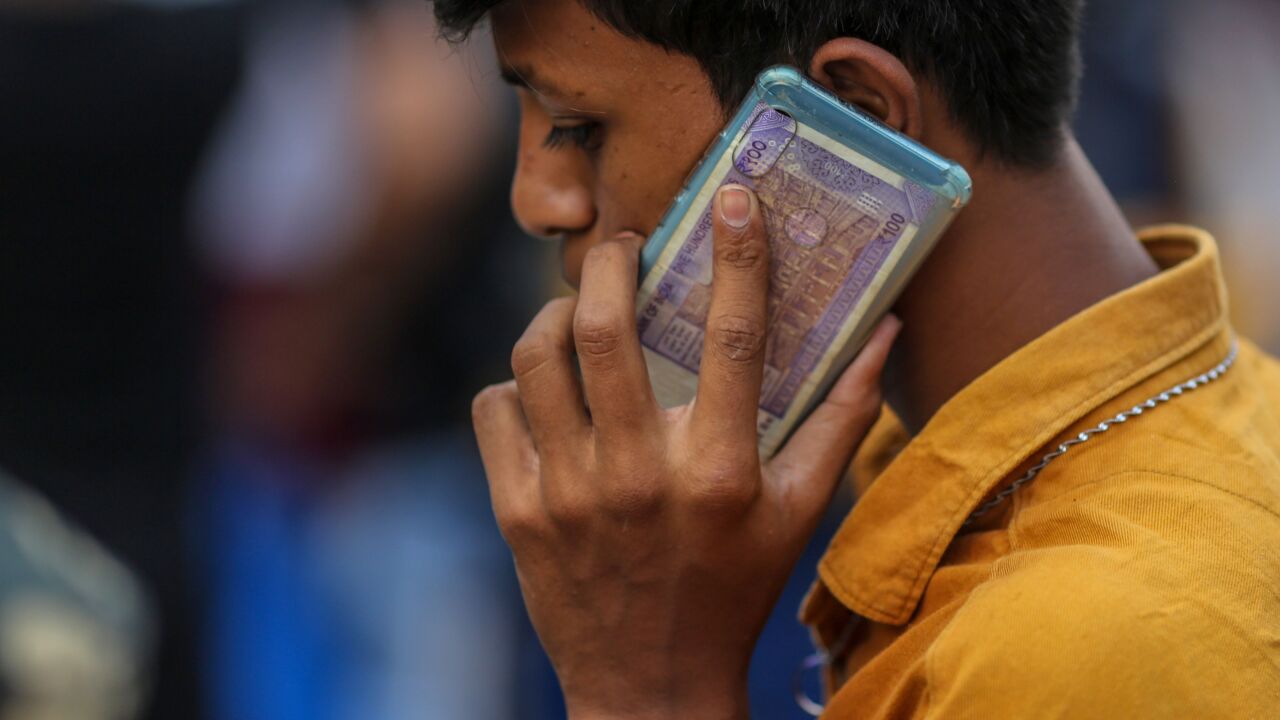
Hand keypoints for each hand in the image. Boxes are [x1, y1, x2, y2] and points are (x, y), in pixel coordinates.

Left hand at [473, 185, 900, 719]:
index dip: (738, 257)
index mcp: (720, 472)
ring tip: (579, 308)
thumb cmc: (734, 591)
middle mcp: (639, 475)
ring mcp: (569, 493)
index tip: (735, 199)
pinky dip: (515, 382)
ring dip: (554, 313)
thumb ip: (843, 419)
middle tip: (624, 245)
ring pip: (536, 357)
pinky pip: (496, 409)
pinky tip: (544, 388)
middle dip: (612, 263)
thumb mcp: (799, 513)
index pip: (733, 339)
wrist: (648, 684)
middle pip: (604, 328)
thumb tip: (883, 331)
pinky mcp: (518, 511)